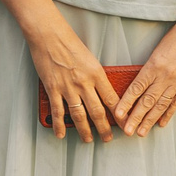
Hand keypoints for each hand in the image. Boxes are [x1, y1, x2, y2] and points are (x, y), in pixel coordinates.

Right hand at [29, 15, 121, 140]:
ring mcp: (68, 88)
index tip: (125, 124)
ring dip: (85, 130)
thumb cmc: (70, 43)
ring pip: (79, 115)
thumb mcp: (90, 59)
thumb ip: (96, 77)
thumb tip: (103, 93)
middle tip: (108, 138)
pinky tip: (61, 133)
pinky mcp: (53, 89)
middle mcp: (84, 83)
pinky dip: (59, 125)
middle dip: (104, 128)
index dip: (120, 115)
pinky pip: (57, 111)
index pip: (112, 100)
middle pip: (97, 112)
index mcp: (97, 74)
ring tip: (89, 140)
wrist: (49, 35)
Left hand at [113, 16, 175, 136]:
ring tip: (141, 132)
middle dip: (136, 118)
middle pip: (147, 101)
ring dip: (150, 120)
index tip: (118, 115)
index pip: (136, 88)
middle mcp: (165, 76)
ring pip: (161, 105)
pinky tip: (161, 123)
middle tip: (127, 132)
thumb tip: (138, 85)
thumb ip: (149, 67)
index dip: (126, 103)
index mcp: (154, 65)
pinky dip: (168, 114)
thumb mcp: (158, 49)